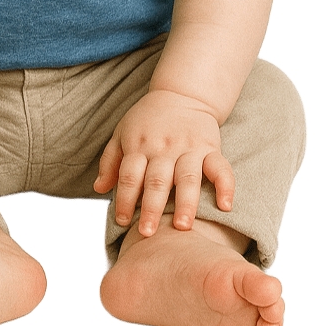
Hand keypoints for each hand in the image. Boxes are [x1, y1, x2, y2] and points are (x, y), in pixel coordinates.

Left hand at [93, 89, 233, 236]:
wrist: (183, 93)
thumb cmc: (148, 118)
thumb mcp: (122, 132)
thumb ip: (110, 161)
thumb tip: (99, 188)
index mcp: (140, 145)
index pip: (130, 175)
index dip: (125, 199)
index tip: (123, 221)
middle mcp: (164, 148)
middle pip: (157, 180)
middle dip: (152, 207)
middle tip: (148, 233)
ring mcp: (189, 148)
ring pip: (187, 177)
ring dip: (185, 203)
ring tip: (182, 226)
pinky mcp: (211, 147)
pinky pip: (221, 167)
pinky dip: (225, 185)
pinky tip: (226, 205)